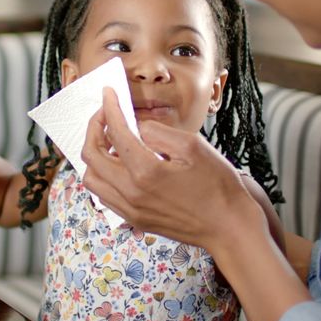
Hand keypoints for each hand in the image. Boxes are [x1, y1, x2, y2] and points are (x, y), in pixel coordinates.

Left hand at [81, 87, 271, 249]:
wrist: (228, 227)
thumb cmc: (217, 185)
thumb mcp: (193, 146)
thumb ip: (158, 131)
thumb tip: (136, 126)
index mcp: (146, 171)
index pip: (115, 133)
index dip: (109, 108)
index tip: (108, 94)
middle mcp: (131, 192)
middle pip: (91, 156)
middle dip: (94, 128)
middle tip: (104, 114)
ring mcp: (130, 209)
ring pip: (92, 179)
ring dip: (94, 155)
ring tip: (110, 141)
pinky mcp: (134, 219)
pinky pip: (104, 195)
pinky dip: (102, 175)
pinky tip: (118, 165)